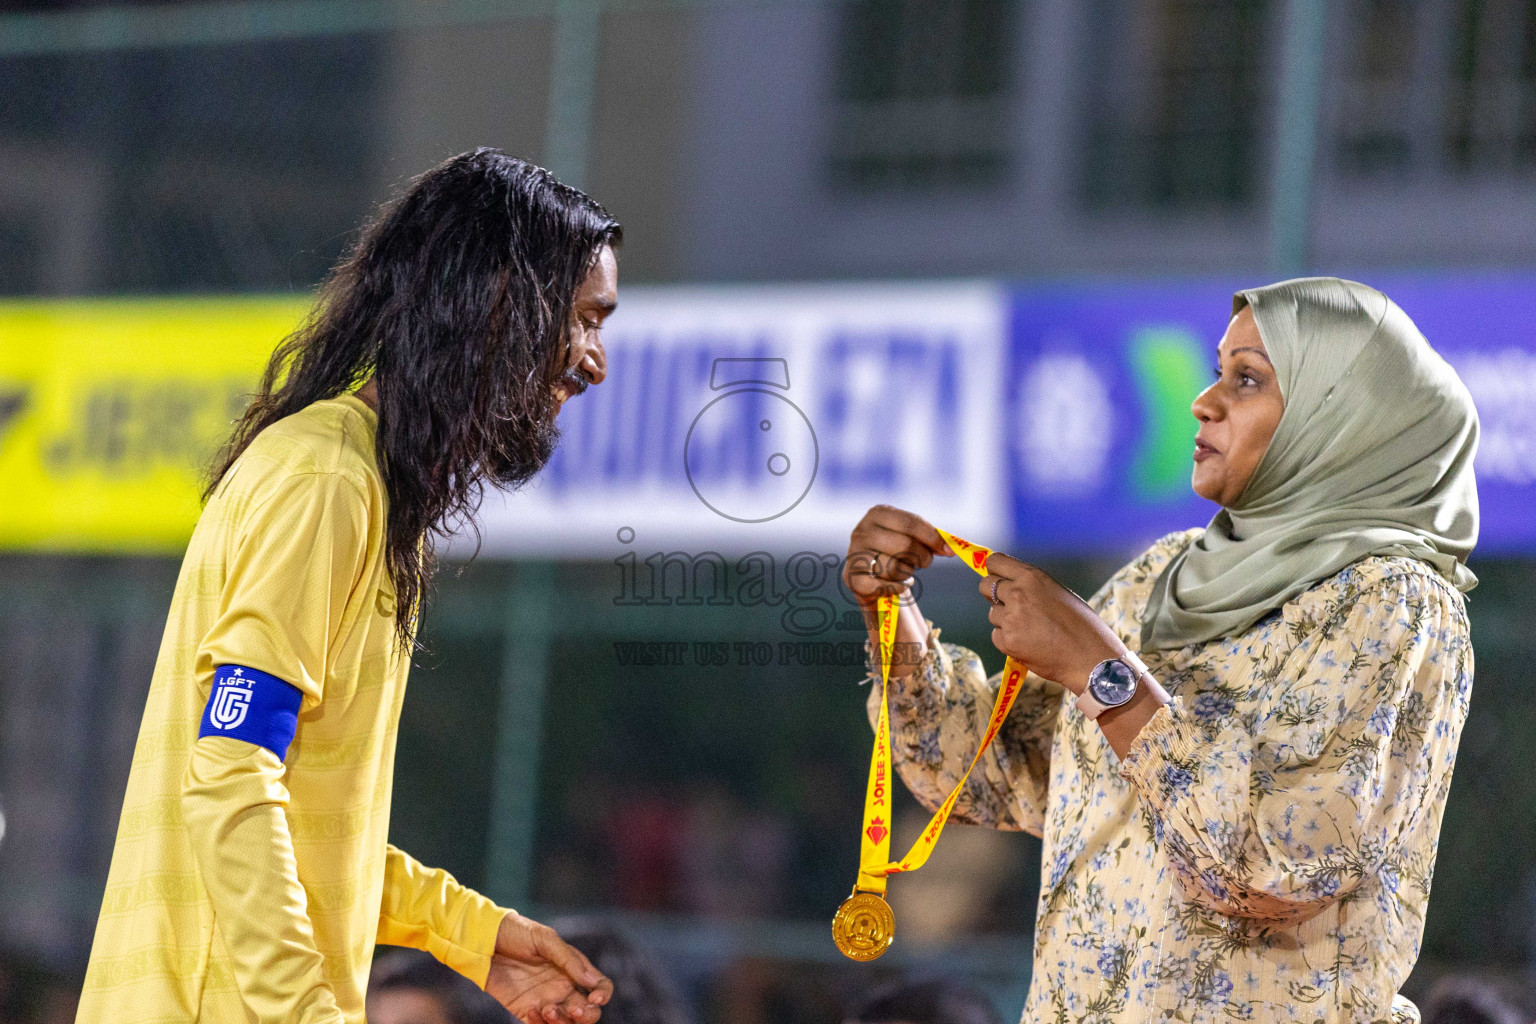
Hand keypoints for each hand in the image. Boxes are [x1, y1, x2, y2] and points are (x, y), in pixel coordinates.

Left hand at [485, 913, 612, 1023]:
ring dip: (563, 1022)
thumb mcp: (545, 939)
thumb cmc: (518, 933)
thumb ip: (568, 960)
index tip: (594, 998)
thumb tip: (591, 982)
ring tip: (547, 1009)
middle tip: (574, 1010)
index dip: (603, 994)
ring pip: (567, 1023)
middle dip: (587, 1016)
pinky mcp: (526, 1011)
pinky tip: (532, 1011)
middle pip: (588, 1011)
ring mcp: (546, 1000)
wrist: (485, 942)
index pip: (599, 985)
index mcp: (573, 968)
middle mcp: (563, 987)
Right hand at [843, 504, 950, 606]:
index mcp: (878, 513)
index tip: (948, 551)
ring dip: (907, 573)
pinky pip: (882, 586)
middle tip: (925, 562)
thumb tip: (949, 548)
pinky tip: (900, 585)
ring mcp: (854, 554)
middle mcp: (862, 531)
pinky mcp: (851, 577)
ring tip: (905, 570)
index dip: (932, 538)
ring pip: (894, 567)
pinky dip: (897, 588)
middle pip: (905, 545)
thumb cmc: (895, 551)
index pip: (910, 523)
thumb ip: (929, 538)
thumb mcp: (910, 537)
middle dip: (923, 557)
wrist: (871, 574)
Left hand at [981, 552, 1126, 693]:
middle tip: (1009, 605)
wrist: (1090, 658)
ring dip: (1004, 620)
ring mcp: (1010, 618)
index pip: (995, 562)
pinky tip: (1028, 643)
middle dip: (993, 594)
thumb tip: (1011, 585)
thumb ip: (1033, 587)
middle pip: (985, 586)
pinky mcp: (1007, 641)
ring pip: (992, 614)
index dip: (994, 571)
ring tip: (1030, 629)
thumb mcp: (1058, 593)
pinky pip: (996, 636)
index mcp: (1032, 577)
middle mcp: (1017, 593)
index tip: (998, 578)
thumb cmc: (1082, 626)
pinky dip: (1008, 640)